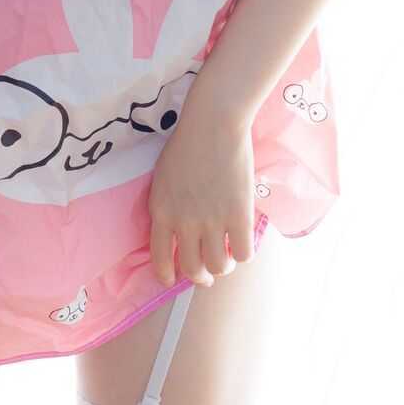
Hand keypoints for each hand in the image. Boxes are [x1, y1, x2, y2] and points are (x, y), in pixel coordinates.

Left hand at [147, 105, 257, 287]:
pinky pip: (243, 254)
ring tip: (226, 258)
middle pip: (192, 269)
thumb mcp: (163, 180)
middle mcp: (184, 222)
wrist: (213, 124)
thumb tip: (177, 234)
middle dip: (200, 277)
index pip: (160, 259)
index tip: (173, 280)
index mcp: (161, 213)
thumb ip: (167, 208)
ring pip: (218, 266)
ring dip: (223, 267)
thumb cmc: (187, 144)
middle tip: (208, 274)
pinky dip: (243, 254)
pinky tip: (242, 243)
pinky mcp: (239, 216)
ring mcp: (212, 221)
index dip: (168, 276)